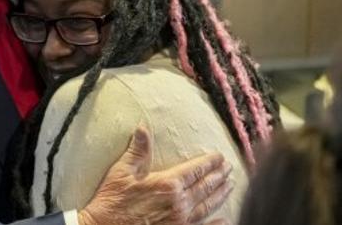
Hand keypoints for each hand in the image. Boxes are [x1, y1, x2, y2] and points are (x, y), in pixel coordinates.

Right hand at [78, 127, 232, 224]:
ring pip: (208, 206)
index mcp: (167, 184)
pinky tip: (224, 220)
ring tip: (230, 185)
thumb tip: (142, 128)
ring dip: (221, 194)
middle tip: (229, 168)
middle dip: (219, 176)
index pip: (195, 170)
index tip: (219, 156)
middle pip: (206, 187)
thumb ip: (137, 150)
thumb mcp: (122, 171)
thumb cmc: (111, 201)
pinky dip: (216, 224)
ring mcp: (180, 221)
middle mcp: (179, 203)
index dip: (209, 162)